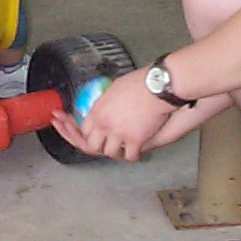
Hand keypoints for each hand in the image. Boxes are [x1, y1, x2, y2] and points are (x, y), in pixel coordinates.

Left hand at [48, 66, 174, 161]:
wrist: (155, 87)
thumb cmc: (137, 83)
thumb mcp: (112, 90)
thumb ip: (105, 103)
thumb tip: (104, 108)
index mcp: (98, 111)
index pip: (84, 130)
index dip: (88, 135)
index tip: (94, 136)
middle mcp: (105, 124)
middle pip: (92, 146)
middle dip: (99, 147)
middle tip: (107, 146)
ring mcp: (119, 134)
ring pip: (110, 153)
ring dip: (116, 152)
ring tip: (122, 150)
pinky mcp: (135, 141)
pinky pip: (130, 156)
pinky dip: (133, 156)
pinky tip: (136, 153)